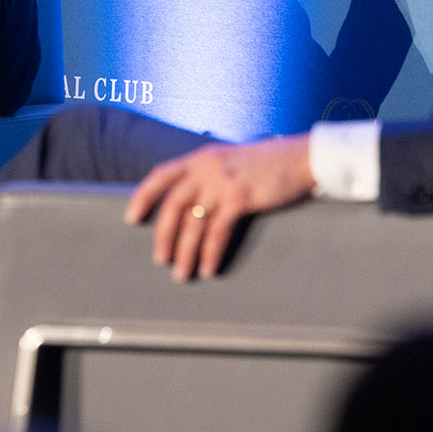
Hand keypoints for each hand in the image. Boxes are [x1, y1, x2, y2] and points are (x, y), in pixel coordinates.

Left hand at [124, 135, 315, 279]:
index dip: (143, 196)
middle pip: (173, 205)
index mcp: (200, 158)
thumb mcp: (229, 159)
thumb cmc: (267, 162)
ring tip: (181, 273)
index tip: (131, 218)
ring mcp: (222, 182)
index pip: (161, 175)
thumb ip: (208, 173)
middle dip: (163, 235)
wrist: (301, 157)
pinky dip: (210, 253)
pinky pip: (217, 231)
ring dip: (185, 252)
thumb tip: (191, 200)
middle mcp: (206, 167)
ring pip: (193, 223)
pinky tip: (208, 268)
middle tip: (160, 259)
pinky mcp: (240, 197)